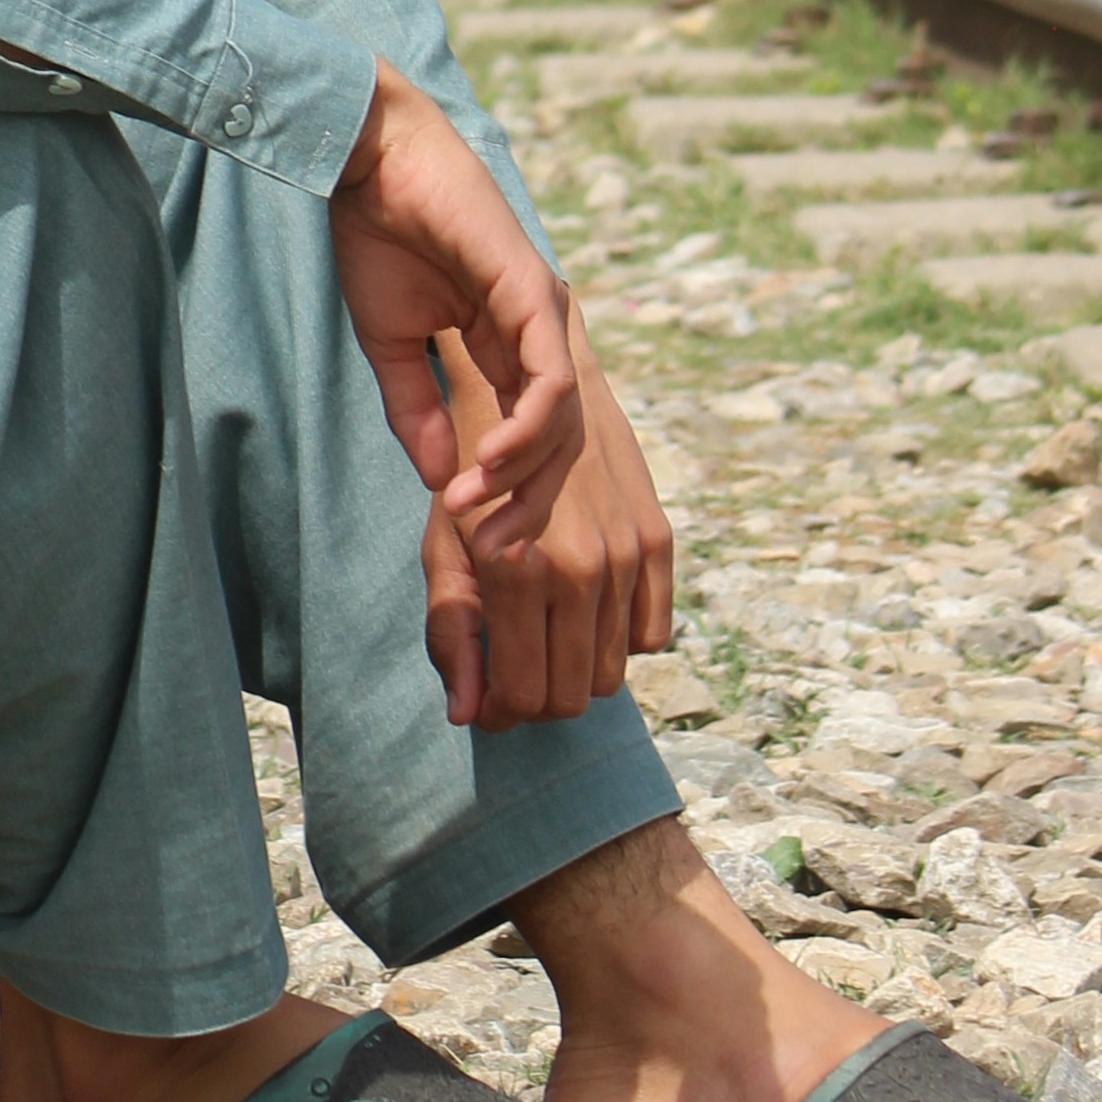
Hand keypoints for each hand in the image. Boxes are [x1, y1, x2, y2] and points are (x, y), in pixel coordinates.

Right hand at [328, 63, 583, 529]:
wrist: (369, 162)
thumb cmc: (378, 235)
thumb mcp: (392, 345)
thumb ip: (418, 410)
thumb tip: (437, 479)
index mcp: (508, 342)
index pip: (529, 436)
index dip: (509, 493)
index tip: (471, 536)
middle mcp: (538, 332)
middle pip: (559, 442)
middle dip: (527, 503)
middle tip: (491, 551)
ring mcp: (544, 313)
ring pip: (562, 421)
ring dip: (523, 477)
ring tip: (478, 511)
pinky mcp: (535, 294)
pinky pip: (550, 380)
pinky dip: (527, 430)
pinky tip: (488, 463)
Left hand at [423, 328, 678, 727]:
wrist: (533, 386)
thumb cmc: (472, 475)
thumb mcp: (443, 547)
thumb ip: (451, 633)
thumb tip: (465, 714)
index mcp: (516, 570)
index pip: (521, 696)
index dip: (501, 713)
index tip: (487, 702)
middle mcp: (580, 567)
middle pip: (570, 697)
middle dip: (536, 702)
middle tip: (513, 676)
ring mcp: (627, 554)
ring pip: (612, 675)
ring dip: (575, 674)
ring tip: (544, 642)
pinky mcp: (659, 539)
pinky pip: (653, 634)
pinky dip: (619, 639)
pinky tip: (586, 612)